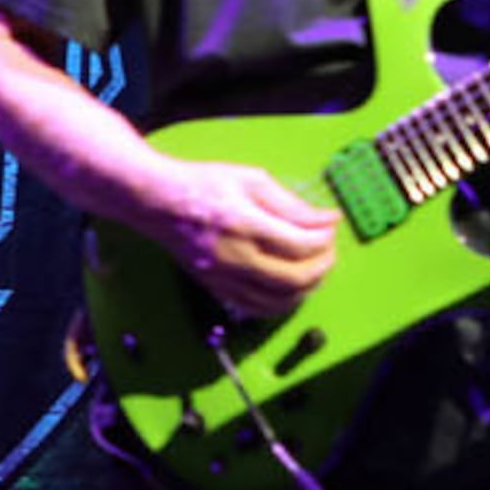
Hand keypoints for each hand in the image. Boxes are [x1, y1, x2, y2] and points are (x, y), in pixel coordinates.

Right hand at [146, 160, 339, 321]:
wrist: (158, 202)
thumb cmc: (201, 185)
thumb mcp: (251, 179)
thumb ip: (292, 204)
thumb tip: (327, 220)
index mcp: (244, 223)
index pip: (301, 244)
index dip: (325, 239)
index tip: (330, 227)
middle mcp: (234, 256)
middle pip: (296, 278)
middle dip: (323, 265)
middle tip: (328, 249)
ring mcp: (224, 277)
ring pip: (280, 301)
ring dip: (307, 287)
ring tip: (313, 267)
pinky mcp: (217, 288)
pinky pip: (258, 309)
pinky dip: (282, 303)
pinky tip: (289, 287)